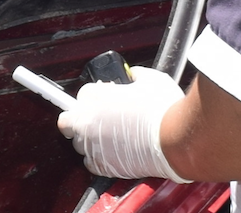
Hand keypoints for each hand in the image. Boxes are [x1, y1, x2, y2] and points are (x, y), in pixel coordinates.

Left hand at [57, 66, 188, 182]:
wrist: (172, 140)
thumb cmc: (162, 110)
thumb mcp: (152, 79)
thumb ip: (137, 75)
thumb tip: (135, 75)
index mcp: (97, 97)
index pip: (82, 94)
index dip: (95, 96)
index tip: (103, 99)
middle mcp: (88, 121)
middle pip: (68, 120)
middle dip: (79, 118)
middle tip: (96, 118)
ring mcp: (93, 145)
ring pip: (77, 143)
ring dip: (88, 139)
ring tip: (109, 137)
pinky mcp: (102, 166)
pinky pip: (89, 163)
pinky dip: (98, 158)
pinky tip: (112, 153)